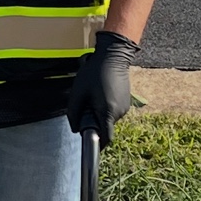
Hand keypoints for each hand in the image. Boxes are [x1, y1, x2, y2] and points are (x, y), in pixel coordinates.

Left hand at [67, 30, 139, 148]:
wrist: (113, 56)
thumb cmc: (94, 73)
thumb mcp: (78, 93)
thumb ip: (74, 113)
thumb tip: (75, 129)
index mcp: (108, 112)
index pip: (105, 138)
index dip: (96, 144)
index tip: (88, 143)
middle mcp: (120, 112)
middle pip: (105, 127)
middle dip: (94, 121)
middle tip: (85, 106)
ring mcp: (125, 106)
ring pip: (109, 118)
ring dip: (100, 112)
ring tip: (94, 95)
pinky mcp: (126, 100)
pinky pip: (113, 110)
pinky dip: (106, 106)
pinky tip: (101, 92)